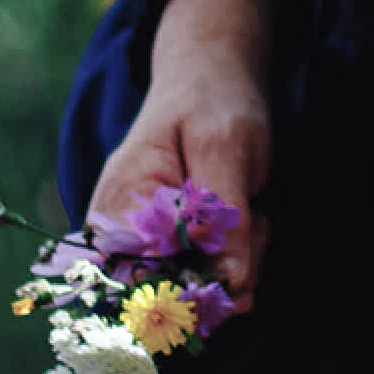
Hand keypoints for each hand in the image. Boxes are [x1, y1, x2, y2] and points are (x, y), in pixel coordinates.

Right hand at [86, 0, 272, 309]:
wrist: (208, 78)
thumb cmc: (212, 101)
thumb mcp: (226, 146)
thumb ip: (226, 214)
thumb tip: (232, 284)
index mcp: (118, 210)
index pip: (151, 286)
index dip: (204, 288)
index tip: (245, 263)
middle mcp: (118, 238)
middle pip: (176, 294)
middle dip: (232, 268)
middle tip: (256, 221)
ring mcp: (142, 246)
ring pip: (198, 290)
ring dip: (241, 259)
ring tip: (251, 211)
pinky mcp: (168, 249)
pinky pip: (206, 276)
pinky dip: (238, 255)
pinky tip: (246, 220)